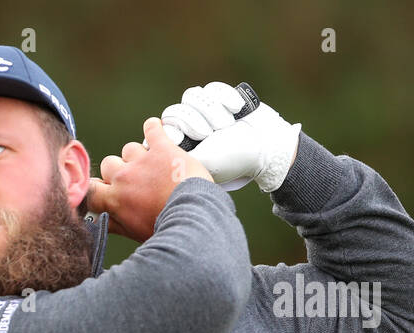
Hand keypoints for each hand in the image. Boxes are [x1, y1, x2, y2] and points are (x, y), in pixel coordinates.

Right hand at [87, 117, 212, 242]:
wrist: (192, 216)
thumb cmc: (165, 228)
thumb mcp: (134, 232)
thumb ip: (114, 224)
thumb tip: (99, 222)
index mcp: (114, 199)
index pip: (91, 188)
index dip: (98, 188)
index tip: (105, 191)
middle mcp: (123, 177)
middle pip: (108, 164)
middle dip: (118, 170)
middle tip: (134, 180)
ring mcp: (142, 161)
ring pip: (129, 149)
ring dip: (137, 155)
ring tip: (152, 164)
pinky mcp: (162, 149)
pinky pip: (152, 129)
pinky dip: (153, 128)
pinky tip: (154, 129)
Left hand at [157, 81, 300, 192]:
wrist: (268, 145)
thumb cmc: (232, 158)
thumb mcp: (199, 162)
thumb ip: (171, 156)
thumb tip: (145, 147)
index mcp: (180, 146)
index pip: (162, 127)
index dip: (176, 128)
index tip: (190, 138)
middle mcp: (189, 128)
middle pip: (175, 110)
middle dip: (196, 120)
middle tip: (211, 133)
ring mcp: (204, 112)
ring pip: (192, 96)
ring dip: (211, 110)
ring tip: (226, 125)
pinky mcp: (220, 98)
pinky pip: (211, 88)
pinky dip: (225, 98)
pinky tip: (236, 110)